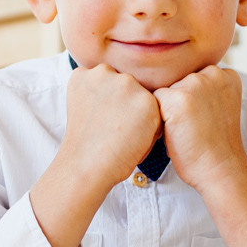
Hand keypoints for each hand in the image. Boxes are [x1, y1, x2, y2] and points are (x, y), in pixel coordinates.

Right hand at [29, 64, 161, 246]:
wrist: (85, 172)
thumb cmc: (83, 152)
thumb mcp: (83, 112)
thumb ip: (96, 94)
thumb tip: (109, 88)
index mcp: (85, 74)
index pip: (119, 85)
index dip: (119, 112)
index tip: (106, 131)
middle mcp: (104, 74)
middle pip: (137, 91)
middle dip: (134, 116)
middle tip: (114, 139)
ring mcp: (125, 86)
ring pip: (152, 103)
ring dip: (146, 124)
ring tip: (123, 142)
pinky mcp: (145, 103)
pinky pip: (163, 115)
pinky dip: (155, 133)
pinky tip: (136, 144)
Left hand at [154, 65, 246, 196]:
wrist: (220, 168)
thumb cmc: (215, 145)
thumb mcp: (219, 107)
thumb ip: (205, 91)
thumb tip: (176, 85)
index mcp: (226, 75)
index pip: (194, 78)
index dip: (192, 101)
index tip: (203, 119)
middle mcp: (212, 73)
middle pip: (178, 82)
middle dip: (179, 103)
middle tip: (193, 127)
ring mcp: (194, 84)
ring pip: (166, 91)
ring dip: (167, 110)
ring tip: (184, 130)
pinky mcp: (176, 99)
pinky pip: (154, 101)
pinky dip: (158, 119)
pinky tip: (174, 133)